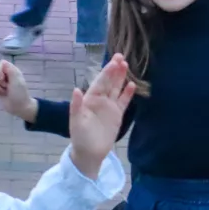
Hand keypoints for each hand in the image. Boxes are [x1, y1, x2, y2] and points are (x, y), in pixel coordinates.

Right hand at [0, 60, 37, 122]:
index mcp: (12, 71)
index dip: (0, 69)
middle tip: (5, 85)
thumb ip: (10, 70)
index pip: (1, 63)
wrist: (19, 107)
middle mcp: (6, 75)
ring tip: (4, 90)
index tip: (3, 77)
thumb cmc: (19, 93)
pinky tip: (0, 93)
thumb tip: (3, 61)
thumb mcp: (17, 80)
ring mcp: (1, 82)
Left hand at [67, 54, 134, 179]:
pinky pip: (123, 102)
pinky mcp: (117, 115)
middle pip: (109, 82)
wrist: (89, 153)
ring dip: (121, 78)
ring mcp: (109, 107)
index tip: (113, 61)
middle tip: (121, 56)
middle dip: (114, 70)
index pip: (100, 83)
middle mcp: (100, 100)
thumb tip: (76, 89)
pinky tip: (132, 85)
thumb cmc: (80, 137)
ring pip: (116, 89)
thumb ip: (76, 106)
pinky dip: (127, 94)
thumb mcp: (76, 122)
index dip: (107, 72)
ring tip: (126, 65)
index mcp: (90, 99)